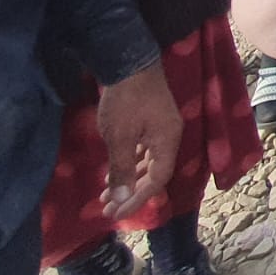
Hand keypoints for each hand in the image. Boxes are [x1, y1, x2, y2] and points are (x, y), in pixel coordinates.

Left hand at [95, 64, 181, 217]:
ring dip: (128, 179)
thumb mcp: (119, 137)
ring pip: (148, 162)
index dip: (138, 199)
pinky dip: (129, 163)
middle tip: (107, 209)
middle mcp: (169, 137)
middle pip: (154, 173)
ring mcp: (161, 127)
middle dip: (131, 193)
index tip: (116, 214)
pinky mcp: (151, 120)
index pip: (158, 180)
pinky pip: (143, 150)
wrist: (129, 60)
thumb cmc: (125, 101)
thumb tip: (121, 200)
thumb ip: (122, 170)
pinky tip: (113, 170)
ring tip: (105, 195)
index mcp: (168, 142)